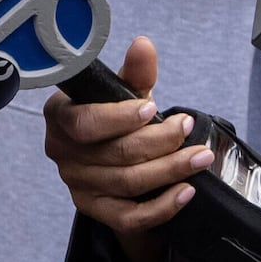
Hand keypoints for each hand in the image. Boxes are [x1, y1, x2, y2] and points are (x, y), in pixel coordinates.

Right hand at [43, 38, 200, 261]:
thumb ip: (135, 72)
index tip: (153, 109)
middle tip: (188, 129)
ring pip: (127, 183)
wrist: (112, 159)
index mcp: (60, 116)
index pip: (84, 122)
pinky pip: (129, 217)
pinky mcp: (95, 211)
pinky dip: (161, 206)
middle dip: (159, 141)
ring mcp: (76, 185)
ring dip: (170, 170)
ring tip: (200, 157)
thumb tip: (143, 45)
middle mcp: (61, 152)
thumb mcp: (125, 94)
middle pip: (115, 153)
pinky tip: (186, 192)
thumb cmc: (116, 119)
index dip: (119, 118)